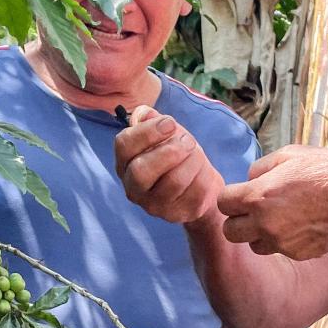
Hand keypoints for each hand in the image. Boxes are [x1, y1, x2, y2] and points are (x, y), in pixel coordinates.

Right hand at [114, 105, 224, 225]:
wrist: (200, 185)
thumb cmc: (177, 155)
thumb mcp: (164, 133)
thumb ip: (151, 120)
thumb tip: (142, 113)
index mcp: (125, 164)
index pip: (124, 145)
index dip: (148, 131)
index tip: (170, 123)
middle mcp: (133, 189)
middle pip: (142, 171)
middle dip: (169, 151)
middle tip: (188, 141)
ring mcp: (154, 206)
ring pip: (174, 181)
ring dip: (192, 160)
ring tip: (196, 152)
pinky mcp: (178, 214)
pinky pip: (195, 191)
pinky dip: (204, 174)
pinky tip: (202, 171)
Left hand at [216, 145, 327, 258]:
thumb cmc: (325, 170)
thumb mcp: (289, 154)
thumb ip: (260, 168)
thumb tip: (249, 180)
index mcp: (257, 197)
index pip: (222, 203)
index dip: (231, 197)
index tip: (242, 194)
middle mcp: (264, 224)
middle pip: (229, 232)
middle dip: (238, 220)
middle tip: (253, 210)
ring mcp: (281, 243)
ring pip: (253, 245)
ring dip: (259, 234)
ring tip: (279, 218)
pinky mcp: (298, 254)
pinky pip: (279, 250)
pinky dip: (283, 240)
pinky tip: (301, 224)